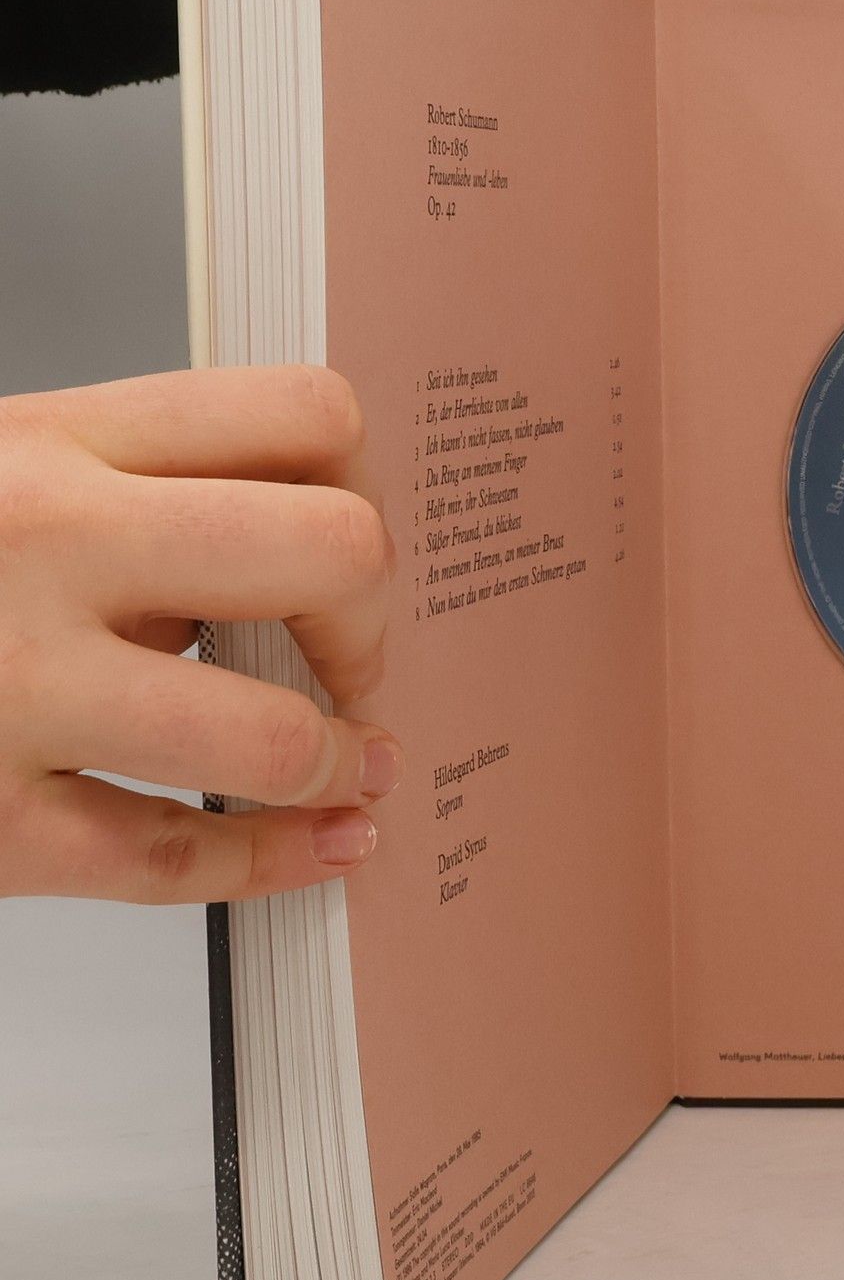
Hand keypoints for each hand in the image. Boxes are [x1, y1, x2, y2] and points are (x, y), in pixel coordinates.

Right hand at [0, 367, 400, 904]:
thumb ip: (126, 495)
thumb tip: (293, 569)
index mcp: (50, 443)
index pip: (304, 416)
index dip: (365, 489)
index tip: (346, 551)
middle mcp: (40, 548)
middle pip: (333, 553)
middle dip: (371, 623)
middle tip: (347, 662)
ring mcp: (7, 691)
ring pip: (265, 735)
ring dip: (333, 761)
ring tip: (342, 765)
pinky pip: (170, 860)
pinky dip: (273, 864)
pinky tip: (321, 851)